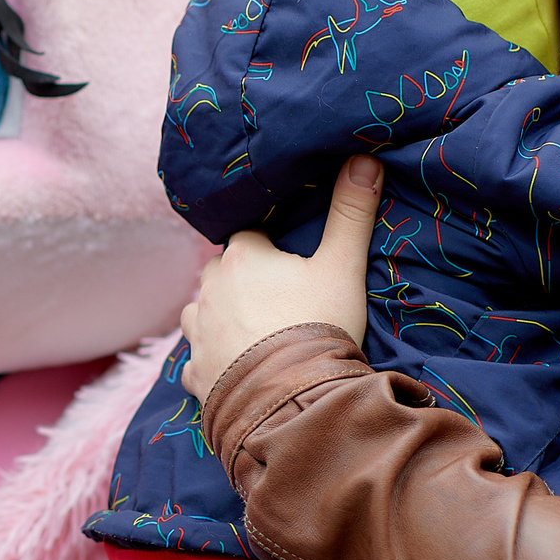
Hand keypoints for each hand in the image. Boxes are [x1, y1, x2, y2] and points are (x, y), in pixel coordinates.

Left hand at [178, 156, 381, 401]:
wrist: (296, 401)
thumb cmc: (320, 326)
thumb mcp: (342, 266)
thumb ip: (352, 212)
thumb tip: (365, 158)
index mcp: (241, 255)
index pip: (252, 235)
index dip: (273, 249)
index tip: (292, 267)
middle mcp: (207, 288)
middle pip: (223, 272)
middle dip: (243, 281)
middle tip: (279, 301)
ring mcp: (196, 332)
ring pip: (203, 311)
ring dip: (222, 317)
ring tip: (256, 334)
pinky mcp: (194, 372)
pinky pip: (198, 358)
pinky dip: (213, 360)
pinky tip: (235, 368)